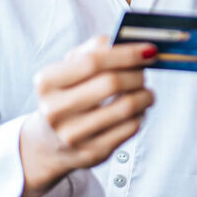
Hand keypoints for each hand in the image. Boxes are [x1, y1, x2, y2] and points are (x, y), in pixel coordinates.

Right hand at [17, 35, 156, 196]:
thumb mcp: (70, 67)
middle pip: (111, 83)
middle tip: (145, 71)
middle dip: (137, 74)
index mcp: (47, 82)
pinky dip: (141, 114)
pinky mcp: (92, 153)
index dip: (126, 53)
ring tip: (145, 91)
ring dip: (145, 95)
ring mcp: (72, 135)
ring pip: (126, 107)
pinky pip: (130, 128)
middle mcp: (55, 110)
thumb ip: (97, 48)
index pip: (93, 61)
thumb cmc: (67, 93)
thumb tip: (132, 43)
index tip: (149, 49)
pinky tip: (137, 110)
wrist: (48, 141)